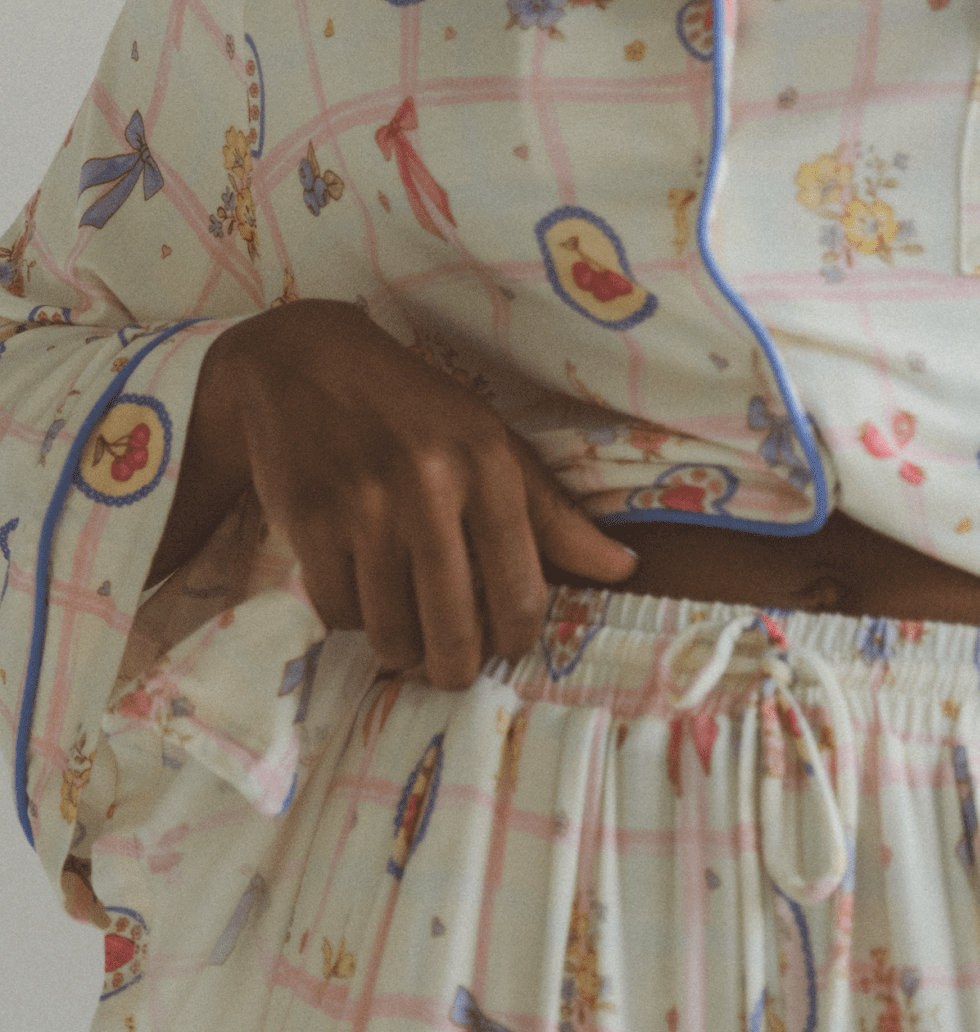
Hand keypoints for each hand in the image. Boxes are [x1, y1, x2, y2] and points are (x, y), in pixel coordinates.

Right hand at [150, 301, 636, 688]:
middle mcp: (428, 487)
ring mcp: (363, 507)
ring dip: (404, 650)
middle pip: (453, 627)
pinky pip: (339, 611)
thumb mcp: (493, 443)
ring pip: (392, 630)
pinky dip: (355, 620)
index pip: (519, 590)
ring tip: (410, 641)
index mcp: (487, 466)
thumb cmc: (415, 408)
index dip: (516, 638)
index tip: (507, 647)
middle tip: (455, 670)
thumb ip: (555, 514)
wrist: (303, 361)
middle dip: (457, 667)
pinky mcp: (308, 522)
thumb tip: (624, 569)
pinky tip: (365, 600)